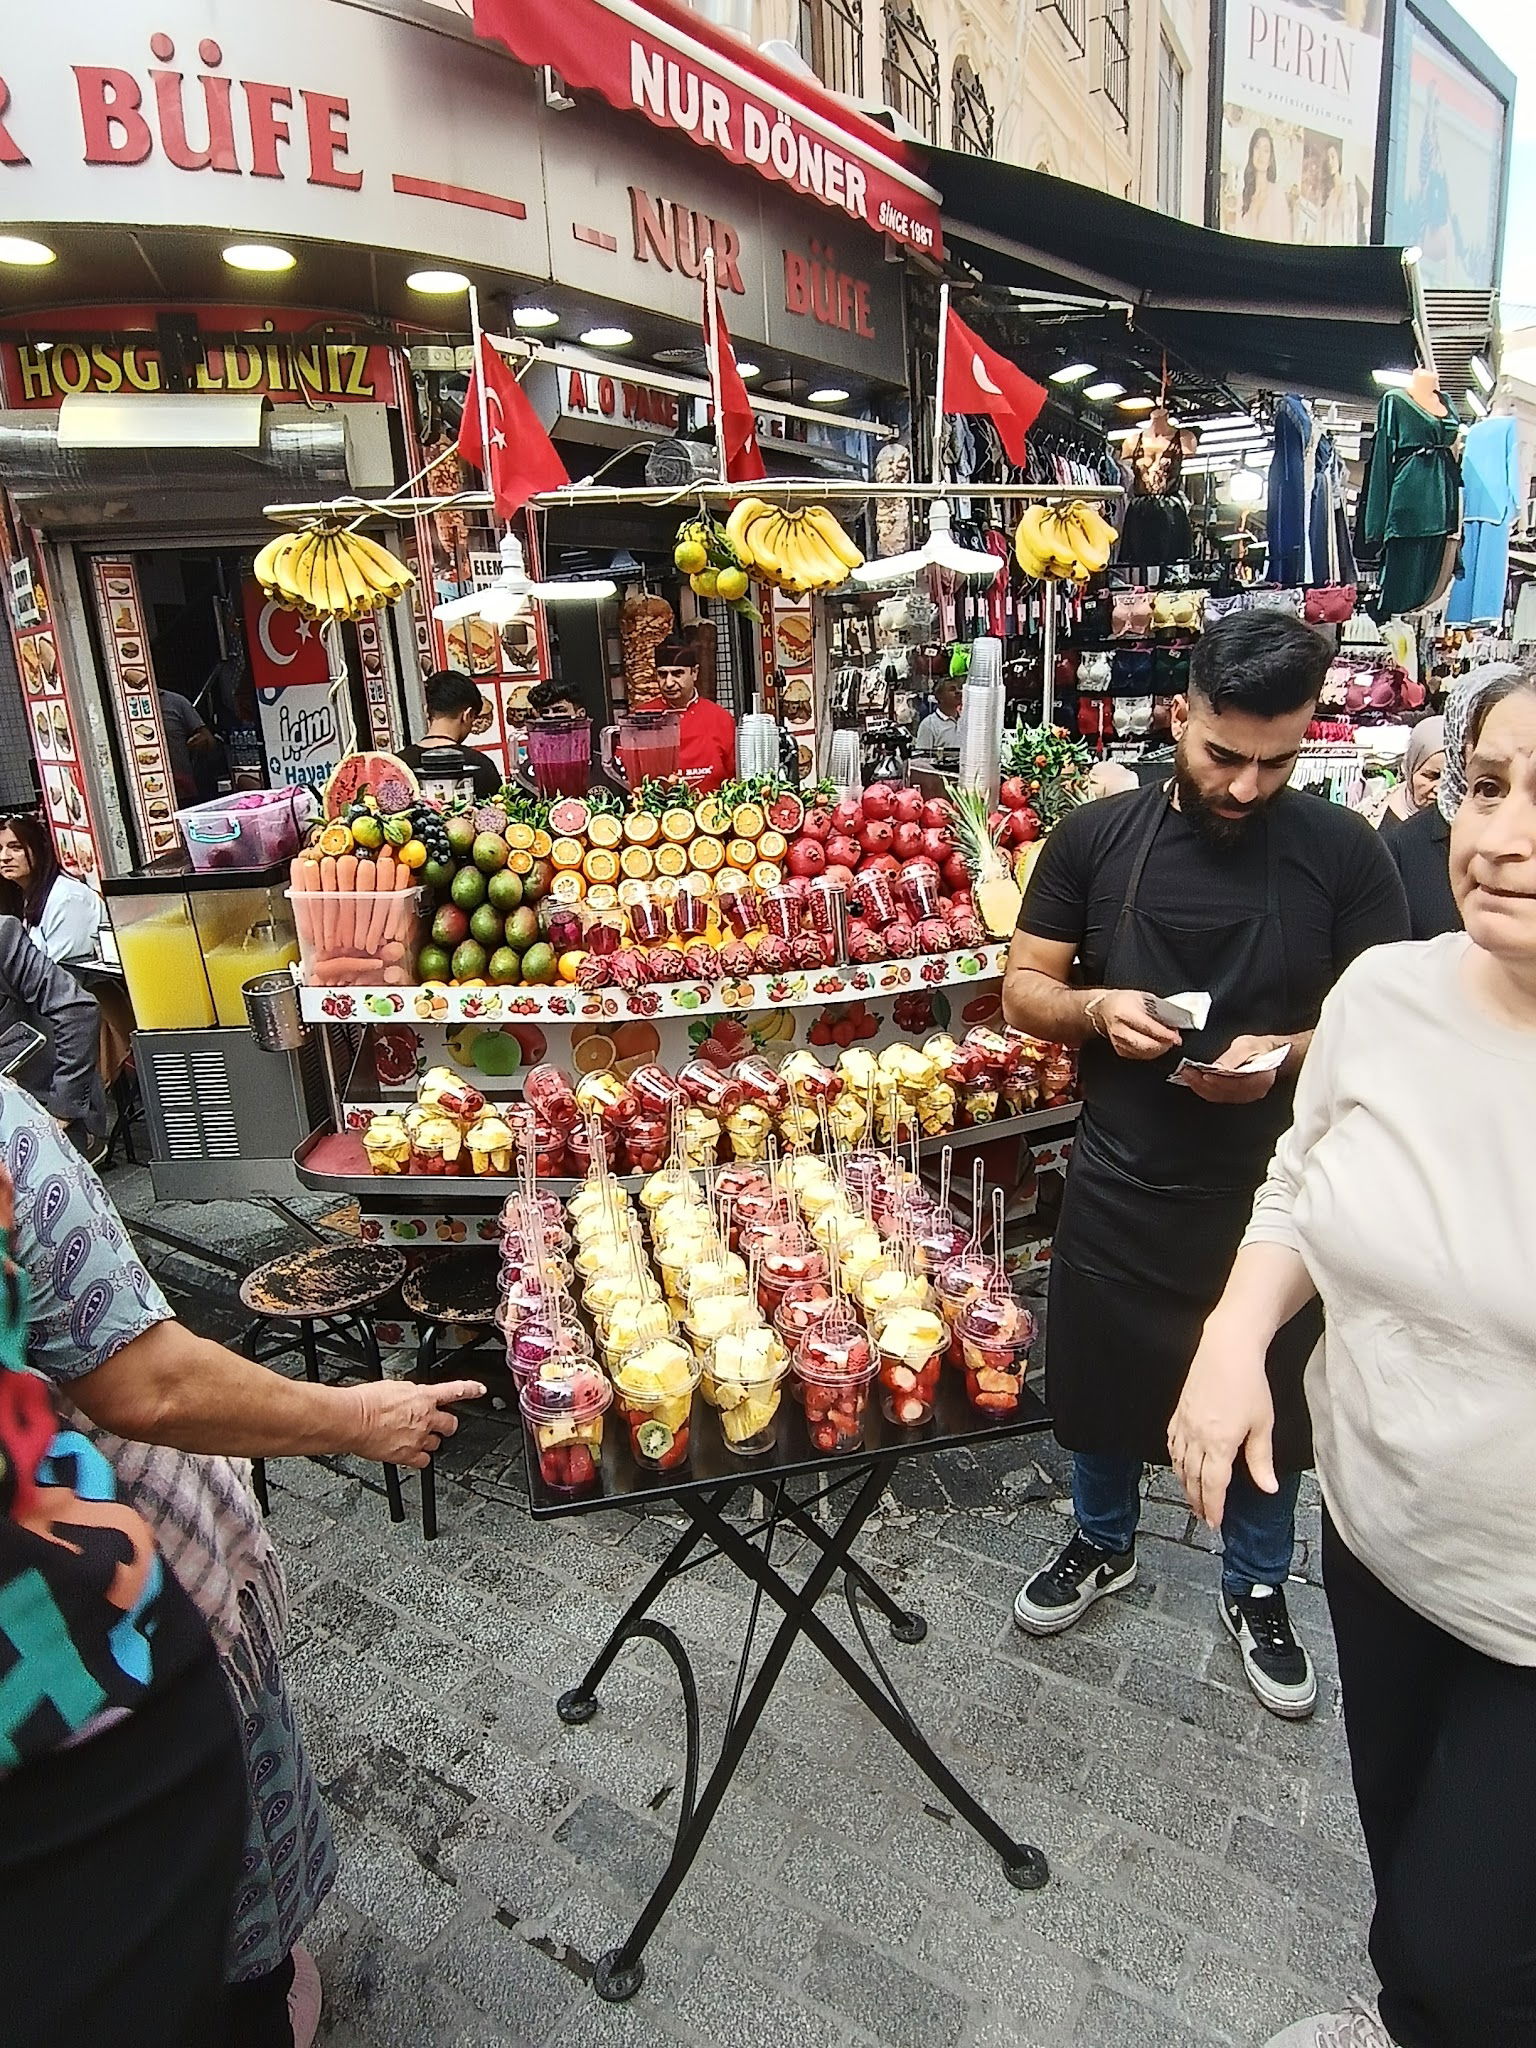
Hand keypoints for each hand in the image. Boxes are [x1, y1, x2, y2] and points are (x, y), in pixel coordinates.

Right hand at [343, 1378, 485, 1468]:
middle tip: (439, 1425)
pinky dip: (419, 1459)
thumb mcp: (393, 1387)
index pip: (454, 1390)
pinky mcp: (408, 1455)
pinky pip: (423, 1461)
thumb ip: (409, 1394)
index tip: (480, 1390)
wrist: (353, 1419)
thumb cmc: (366, 1401)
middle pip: (451, 1423)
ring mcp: (419, 1438)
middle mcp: (425, 1417)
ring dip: (429, 1441)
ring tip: (414, 1439)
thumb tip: (412, 1397)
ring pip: (436, 1444)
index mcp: (423, 1396)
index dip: (470, 1389)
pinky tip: (410, 1455)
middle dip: (447, 1424)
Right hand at [1094, 990, 1184, 1061]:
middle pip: (1146, 1045)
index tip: (1176, 1037)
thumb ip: (1158, 1010)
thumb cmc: (1124, 1001)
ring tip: (1166, 1040)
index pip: (1148, 1027)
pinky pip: (1140, 1056)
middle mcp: (1120, 1030)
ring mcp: (1119, 1043)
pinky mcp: (1121, 1051)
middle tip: (1174, 1039)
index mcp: (1124, 1013)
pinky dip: (1152, 1052)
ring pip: (1144, 1053)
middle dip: (1164, 1044)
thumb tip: (1175, 1020)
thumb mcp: (1143, 998)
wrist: (1104, 1009)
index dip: (1164, 1034)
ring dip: (1159, 1049)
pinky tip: (1156, 1044)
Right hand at [1167, 1313, 1276, 1527]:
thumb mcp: (1263, 1424)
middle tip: (1203, 1517)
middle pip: (1192, 1479)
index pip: (1213, 1485)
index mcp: (1219, 1443)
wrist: (1227, 1349)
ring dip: (1184, 1484)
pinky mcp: (1179, 1412)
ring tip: (1192, 1497)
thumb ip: (1261, 1459)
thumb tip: (1267, 1487)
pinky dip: (1174, 1459)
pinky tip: (1179, 1464)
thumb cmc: (1248, 1382)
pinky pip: (1171, 1443)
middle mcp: (1197, 1437)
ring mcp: (1184, 1424)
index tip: (1214, 1522)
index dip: (1213, 1507)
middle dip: (1197, 1501)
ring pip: (1179, 1463)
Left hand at [1182, 1033, 1286, 1104]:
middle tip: (1187, 1072)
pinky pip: (1219, 1096)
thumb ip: (1232, 1057)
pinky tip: (1197, 1082)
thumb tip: (1217, 1067)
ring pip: (1219, 1096)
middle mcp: (1253, 1092)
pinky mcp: (1238, 1095)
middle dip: (1201, 1083)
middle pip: (1223, 1092)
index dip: (1215, 1080)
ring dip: (1200, 1087)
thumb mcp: (1247, 1045)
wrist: (1273, 1052)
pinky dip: (1206, 1089)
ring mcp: (1246, 1096)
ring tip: (1188, 1076)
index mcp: (1259, 1080)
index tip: (1200, 1073)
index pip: (1233, 1084)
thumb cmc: (1261, 1047)